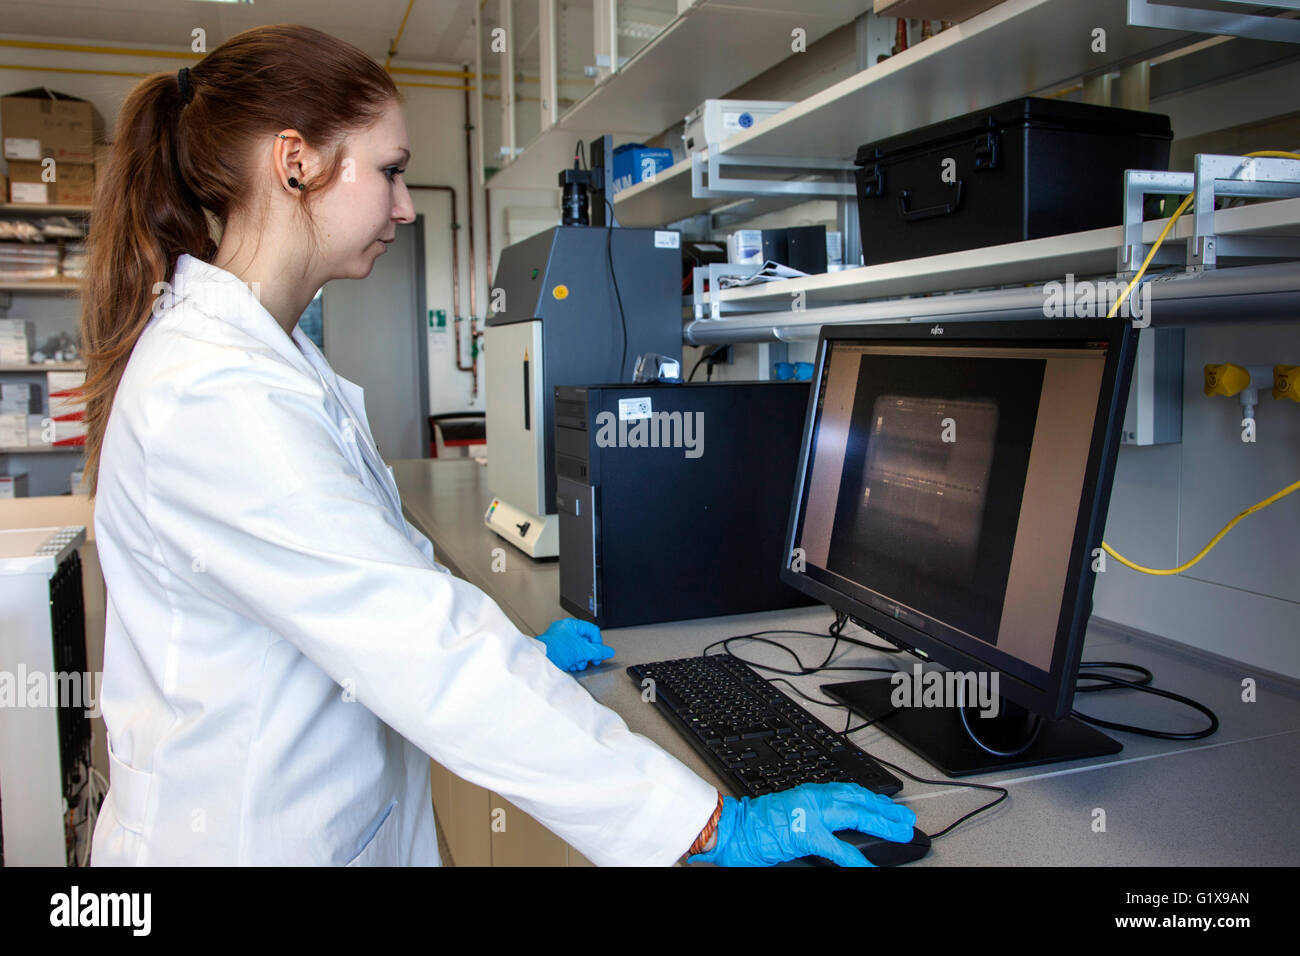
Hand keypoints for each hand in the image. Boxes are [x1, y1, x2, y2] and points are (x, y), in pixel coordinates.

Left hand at [535, 618, 614, 671]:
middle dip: (588, 653)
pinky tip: (572, 666)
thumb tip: (608, 652)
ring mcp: (560, 641)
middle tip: (591, 660)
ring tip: (578, 664)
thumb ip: (598, 651)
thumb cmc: (555, 650)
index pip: (592, 631)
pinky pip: (570, 655)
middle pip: (586, 642)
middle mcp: (565, 631)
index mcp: (571, 625)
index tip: (599, 652)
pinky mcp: (557, 650)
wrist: (540, 660)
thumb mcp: (581, 650)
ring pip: (578, 650)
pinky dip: (573, 661)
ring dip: (581, 659)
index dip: (598, 642)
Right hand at [689, 782, 914, 866]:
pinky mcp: (805, 834)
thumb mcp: (792, 815)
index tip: (890, 806)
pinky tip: (870, 868)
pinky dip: (857, 860)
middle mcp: (814, 797)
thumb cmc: (756, 825)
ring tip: (900, 832)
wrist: (733, 828)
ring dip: (881, 822)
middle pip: (859, 799)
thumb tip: (840, 832)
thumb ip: (816, 819)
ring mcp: (811, 814)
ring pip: (856, 814)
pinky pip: (838, 849)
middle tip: (907, 819)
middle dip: (886, 809)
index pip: (850, 791)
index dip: (874, 799)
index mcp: (810, 792)